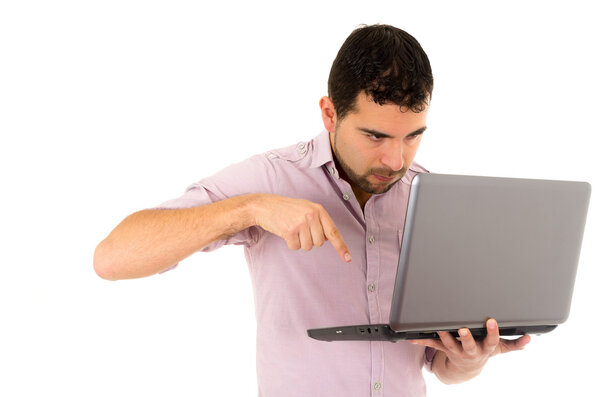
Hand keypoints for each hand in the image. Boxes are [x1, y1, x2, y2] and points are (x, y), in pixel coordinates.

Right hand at [252, 194, 351, 262]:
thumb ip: (319, 221)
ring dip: (299, 242)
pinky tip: (285, 232)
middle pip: (319, 243)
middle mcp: (312, 215)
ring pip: (308, 246)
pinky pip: (296, 247)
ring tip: (292, 229)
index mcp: (318, 210)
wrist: (265, 206)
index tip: (348, 258)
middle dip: (309, 240)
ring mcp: (301, 222)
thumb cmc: (286, 209)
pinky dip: (290, 243)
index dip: (341, 247)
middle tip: (299, 229)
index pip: (333, 232)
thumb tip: (327, 239)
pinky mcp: (290, 230)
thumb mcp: (306, 209)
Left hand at [411, 318, 530, 379]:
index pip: (491, 339)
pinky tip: (411, 337)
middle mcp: (471, 350)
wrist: (467, 368)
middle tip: (462, 328)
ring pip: (449, 343)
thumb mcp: (500, 349)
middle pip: (469, 344)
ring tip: (439, 329)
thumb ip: (514, 344)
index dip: (492, 331)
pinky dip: (422, 340)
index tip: (491, 321)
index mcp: (485, 347)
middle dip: (466, 337)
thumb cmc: (484, 350)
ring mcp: (456, 350)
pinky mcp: (443, 348)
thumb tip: (529, 338)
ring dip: (444, 336)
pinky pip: (432, 344)